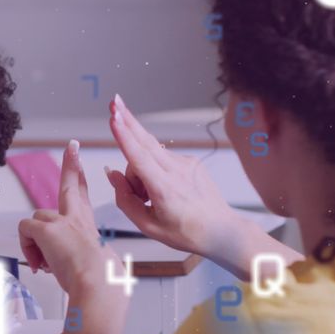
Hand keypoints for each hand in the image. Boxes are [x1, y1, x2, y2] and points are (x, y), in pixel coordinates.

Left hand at [18, 140, 120, 295]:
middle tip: (72, 147)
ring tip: (45, 263)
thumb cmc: (102, 283)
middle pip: (71, 185)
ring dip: (34, 241)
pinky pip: (25, 230)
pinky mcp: (48, 229)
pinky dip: (26, 246)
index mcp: (89, 229)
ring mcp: (63, 222)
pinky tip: (38, 263)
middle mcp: (78, 220)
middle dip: (72, 165)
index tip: (79, 159)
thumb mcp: (96, 271)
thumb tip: (71, 269)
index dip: (81, 179)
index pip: (84, 200)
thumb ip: (84, 263)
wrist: (100, 285)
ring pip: (37, 221)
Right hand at [106, 94, 242, 258]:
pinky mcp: (190, 161)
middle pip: (144, 140)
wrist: (221, 230)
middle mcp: (177, 171)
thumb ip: (125, 200)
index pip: (139, 157)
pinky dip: (153, 169)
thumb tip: (114, 176)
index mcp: (165, 189)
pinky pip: (162, 158)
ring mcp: (186, 163)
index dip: (124, 136)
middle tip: (113, 102)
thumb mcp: (148, 226)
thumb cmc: (187, 232)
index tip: (115, 118)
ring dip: (140, 168)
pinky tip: (159, 190)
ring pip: (149, 154)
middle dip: (127, 120)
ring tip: (146, 196)